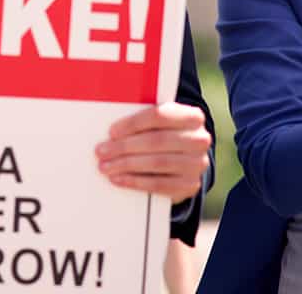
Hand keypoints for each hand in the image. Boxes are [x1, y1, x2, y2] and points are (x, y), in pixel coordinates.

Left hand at [96, 102, 210, 203]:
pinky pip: (159, 185)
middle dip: (125, 147)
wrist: (185, 159)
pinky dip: (136, 182)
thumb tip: (112, 129)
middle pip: (157, 141)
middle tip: (102, 151)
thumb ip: (141, 120)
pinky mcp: (190, 185)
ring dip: (127, 165)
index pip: (160, 116)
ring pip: (157, 163)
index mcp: (192, 116)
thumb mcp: (158, 122)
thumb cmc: (163, 134)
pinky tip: (120, 179)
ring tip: (106, 166)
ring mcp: (197, 164)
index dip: (133, 124)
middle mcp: (199, 139)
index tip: (112, 131)